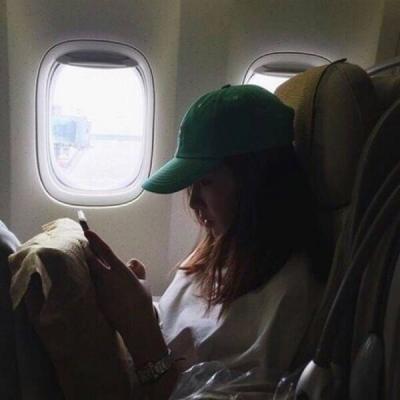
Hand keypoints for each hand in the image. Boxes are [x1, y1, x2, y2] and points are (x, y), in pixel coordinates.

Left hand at [85, 230, 166, 364]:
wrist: (135, 323)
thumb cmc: (142, 301)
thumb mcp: (143, 283)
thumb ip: (138, 269)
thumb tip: (132, 261)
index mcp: (120, 270)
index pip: (105, 251)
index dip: (95, 240)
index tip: (87, 232)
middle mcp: (107, 278)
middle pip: (92, 260)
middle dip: (88, 252)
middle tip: (85, 245)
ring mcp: (100, 289)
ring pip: (91, 273)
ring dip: (91, 268)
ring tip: (92, 264)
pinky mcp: (96, 299)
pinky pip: (93, 285)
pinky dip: (95, 282)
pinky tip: (100, 285)